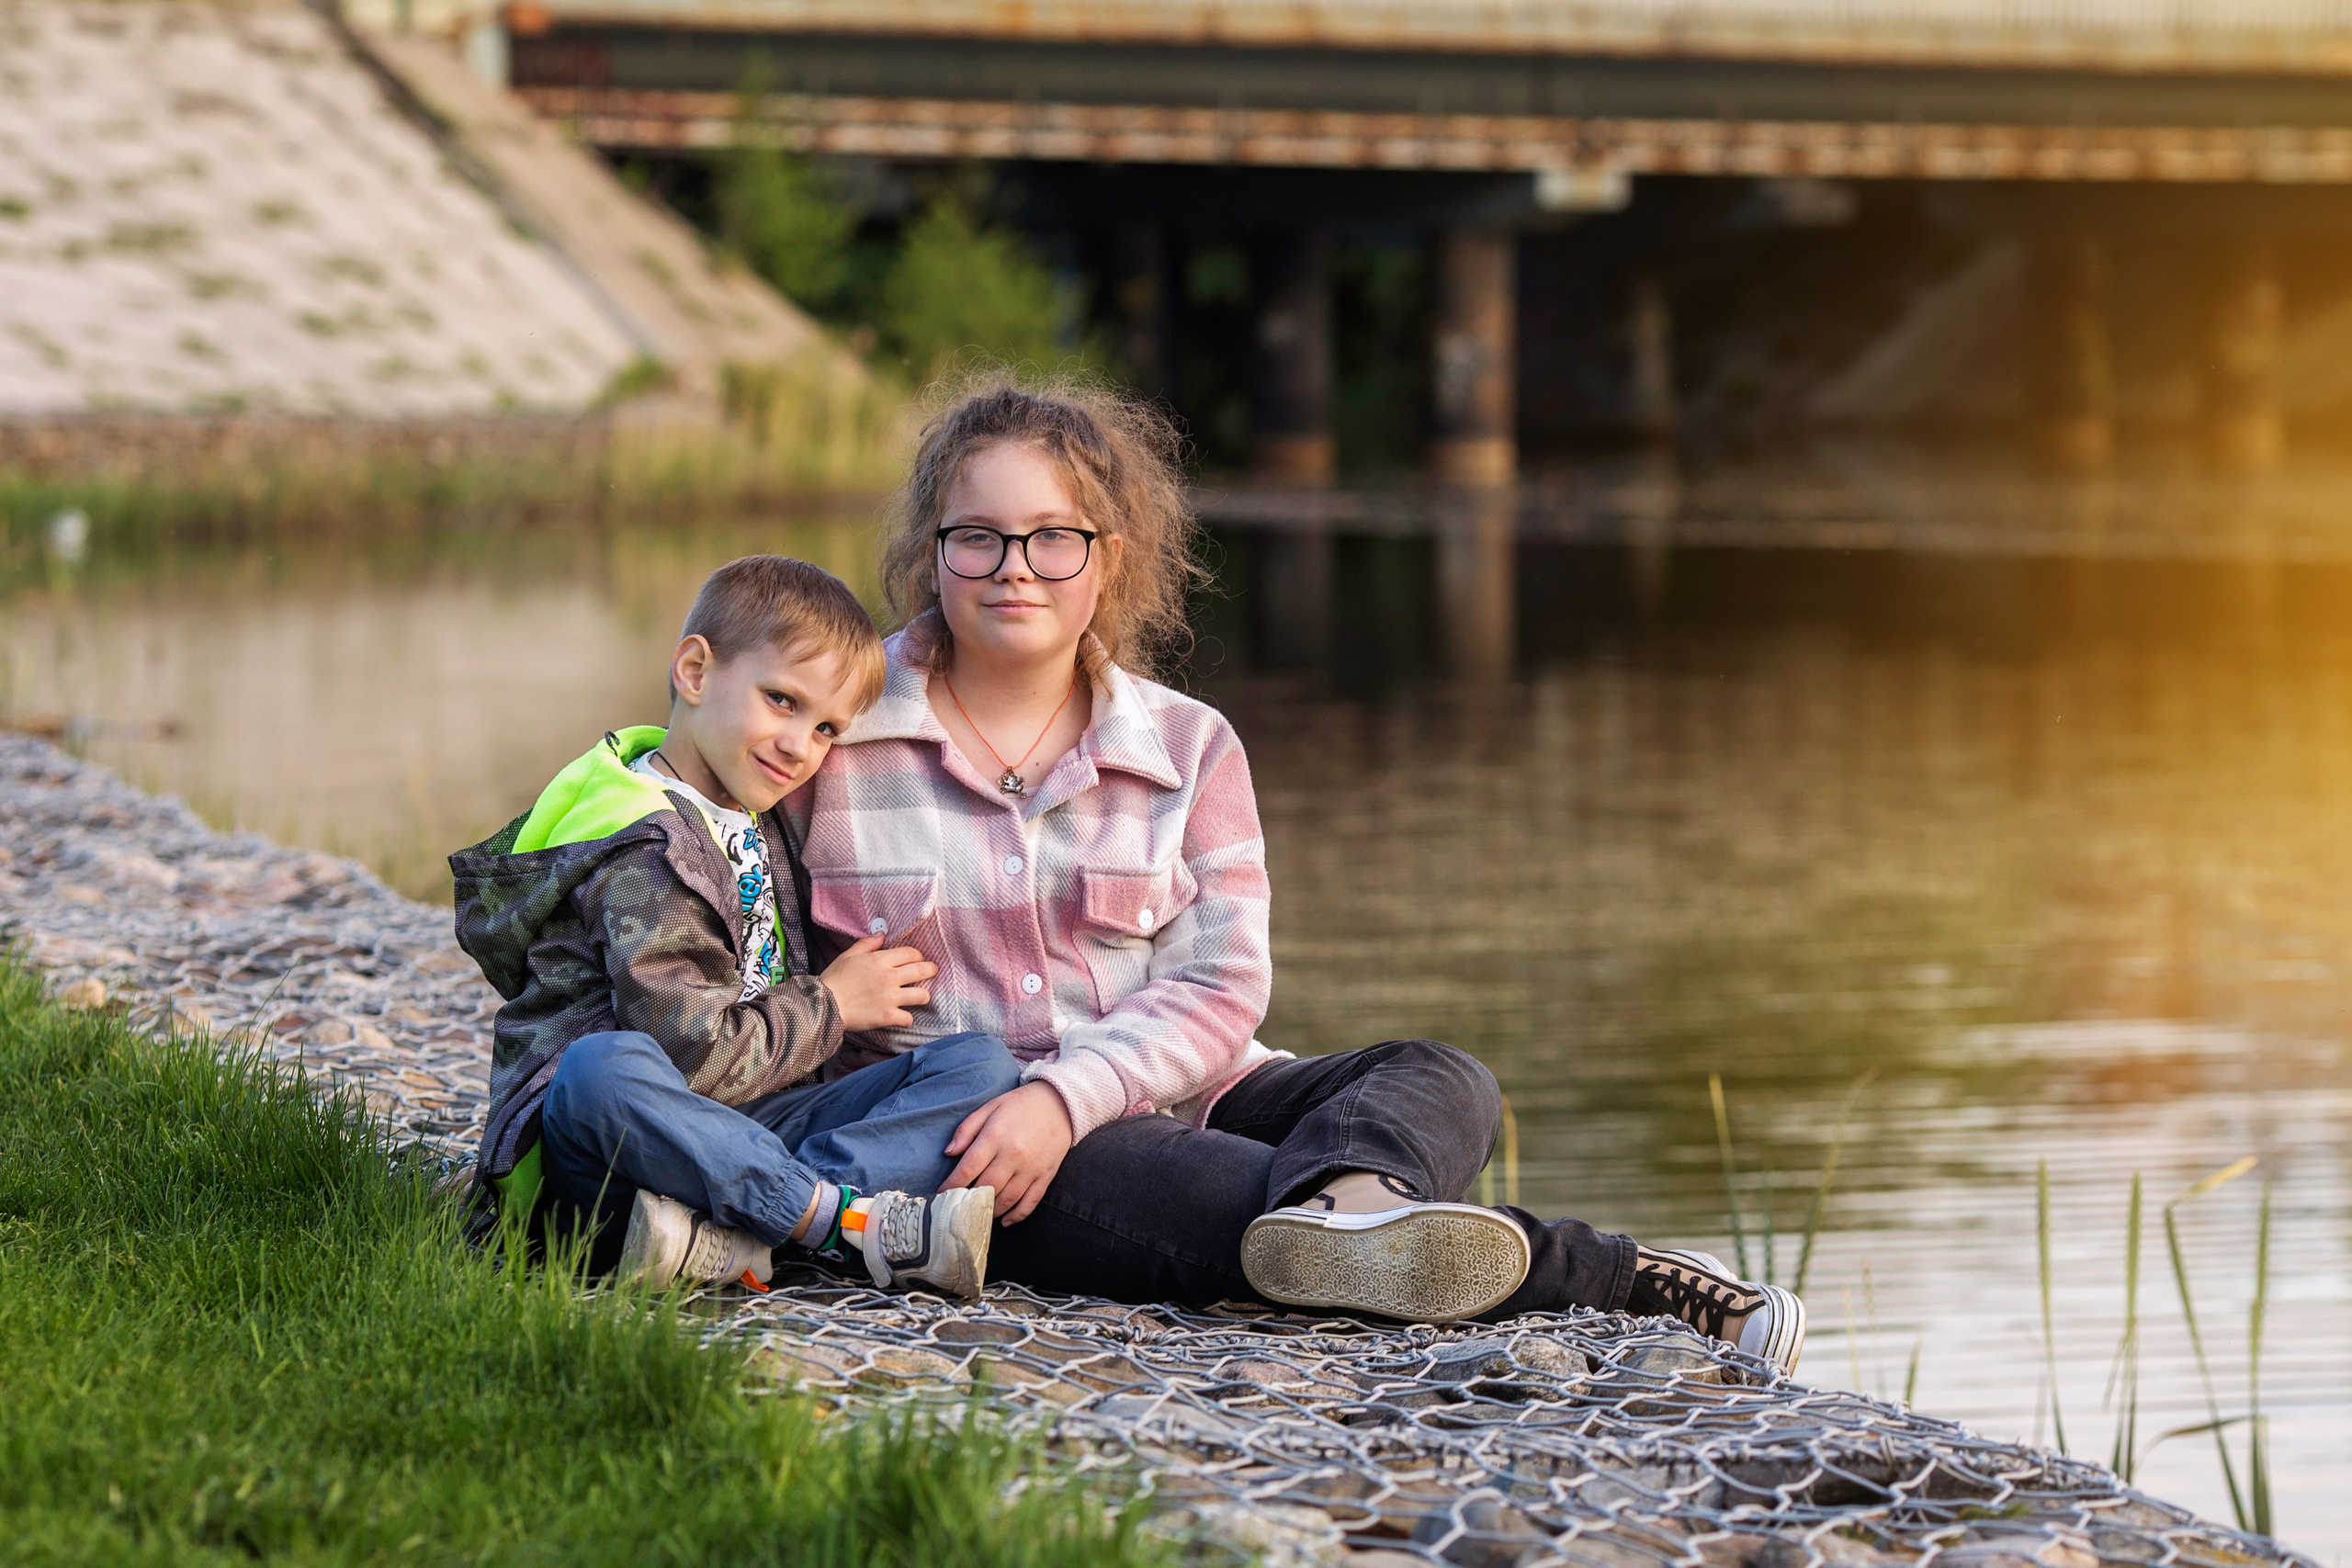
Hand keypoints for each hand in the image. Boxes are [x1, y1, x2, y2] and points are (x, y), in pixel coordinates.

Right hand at [820, 935, 936, 1030]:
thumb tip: (882, 934)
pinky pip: (908, 1018)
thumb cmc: (834, 979)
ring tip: (921, 996)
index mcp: (880, 960)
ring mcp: (891, 998)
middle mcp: (889, 977)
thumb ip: (867, 944)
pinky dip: (907, 1018)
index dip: (917, 955)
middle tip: (932, 971)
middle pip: (922, 970)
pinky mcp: (887, 1016)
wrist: (823, 1004)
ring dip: (923, 995)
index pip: (911, 953)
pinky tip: (902, 1016)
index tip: (917, 959)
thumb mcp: (848, 955)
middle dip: (931, 970)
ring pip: (922, 995)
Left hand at [942, 1081, 1072, 1223]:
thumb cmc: (1020, 1105)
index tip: (942, 1194)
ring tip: (978, 1213)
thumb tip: (948, 1153)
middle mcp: (1013, 1155)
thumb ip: (966, 1130)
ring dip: (990, 1211)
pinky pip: (1030, 1203)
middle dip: (968, 1201)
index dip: (951, 1185)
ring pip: (1006, 1200)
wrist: (1060, 1103)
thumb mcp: (989, 1108)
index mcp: (995, 1137)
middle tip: (958, 1208)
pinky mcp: (1046, 1176)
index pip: (967, 1169)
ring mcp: (1031, 1168)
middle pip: (985, 1188)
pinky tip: (1005, 1221)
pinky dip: (1016, 1216)